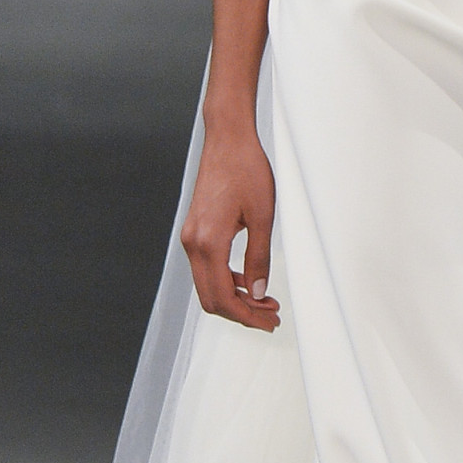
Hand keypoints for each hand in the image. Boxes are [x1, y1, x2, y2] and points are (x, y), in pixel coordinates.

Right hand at [181, 122, 280, 330]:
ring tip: (266, 301)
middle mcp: (193, 243)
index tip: (269, 322)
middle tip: (271, 317)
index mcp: (208, 242)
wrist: (227, 140)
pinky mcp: (195, 230)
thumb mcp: (262, 216)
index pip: (223, 297)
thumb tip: (260, 292)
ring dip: (236, 298)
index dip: (247, 316)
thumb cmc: (246, 170)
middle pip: (211, 298)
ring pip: (208, 285)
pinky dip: (228, 280)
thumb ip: (259, 258)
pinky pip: (207, 268)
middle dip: (242, 313)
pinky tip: (250, 280)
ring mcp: (191, 237)